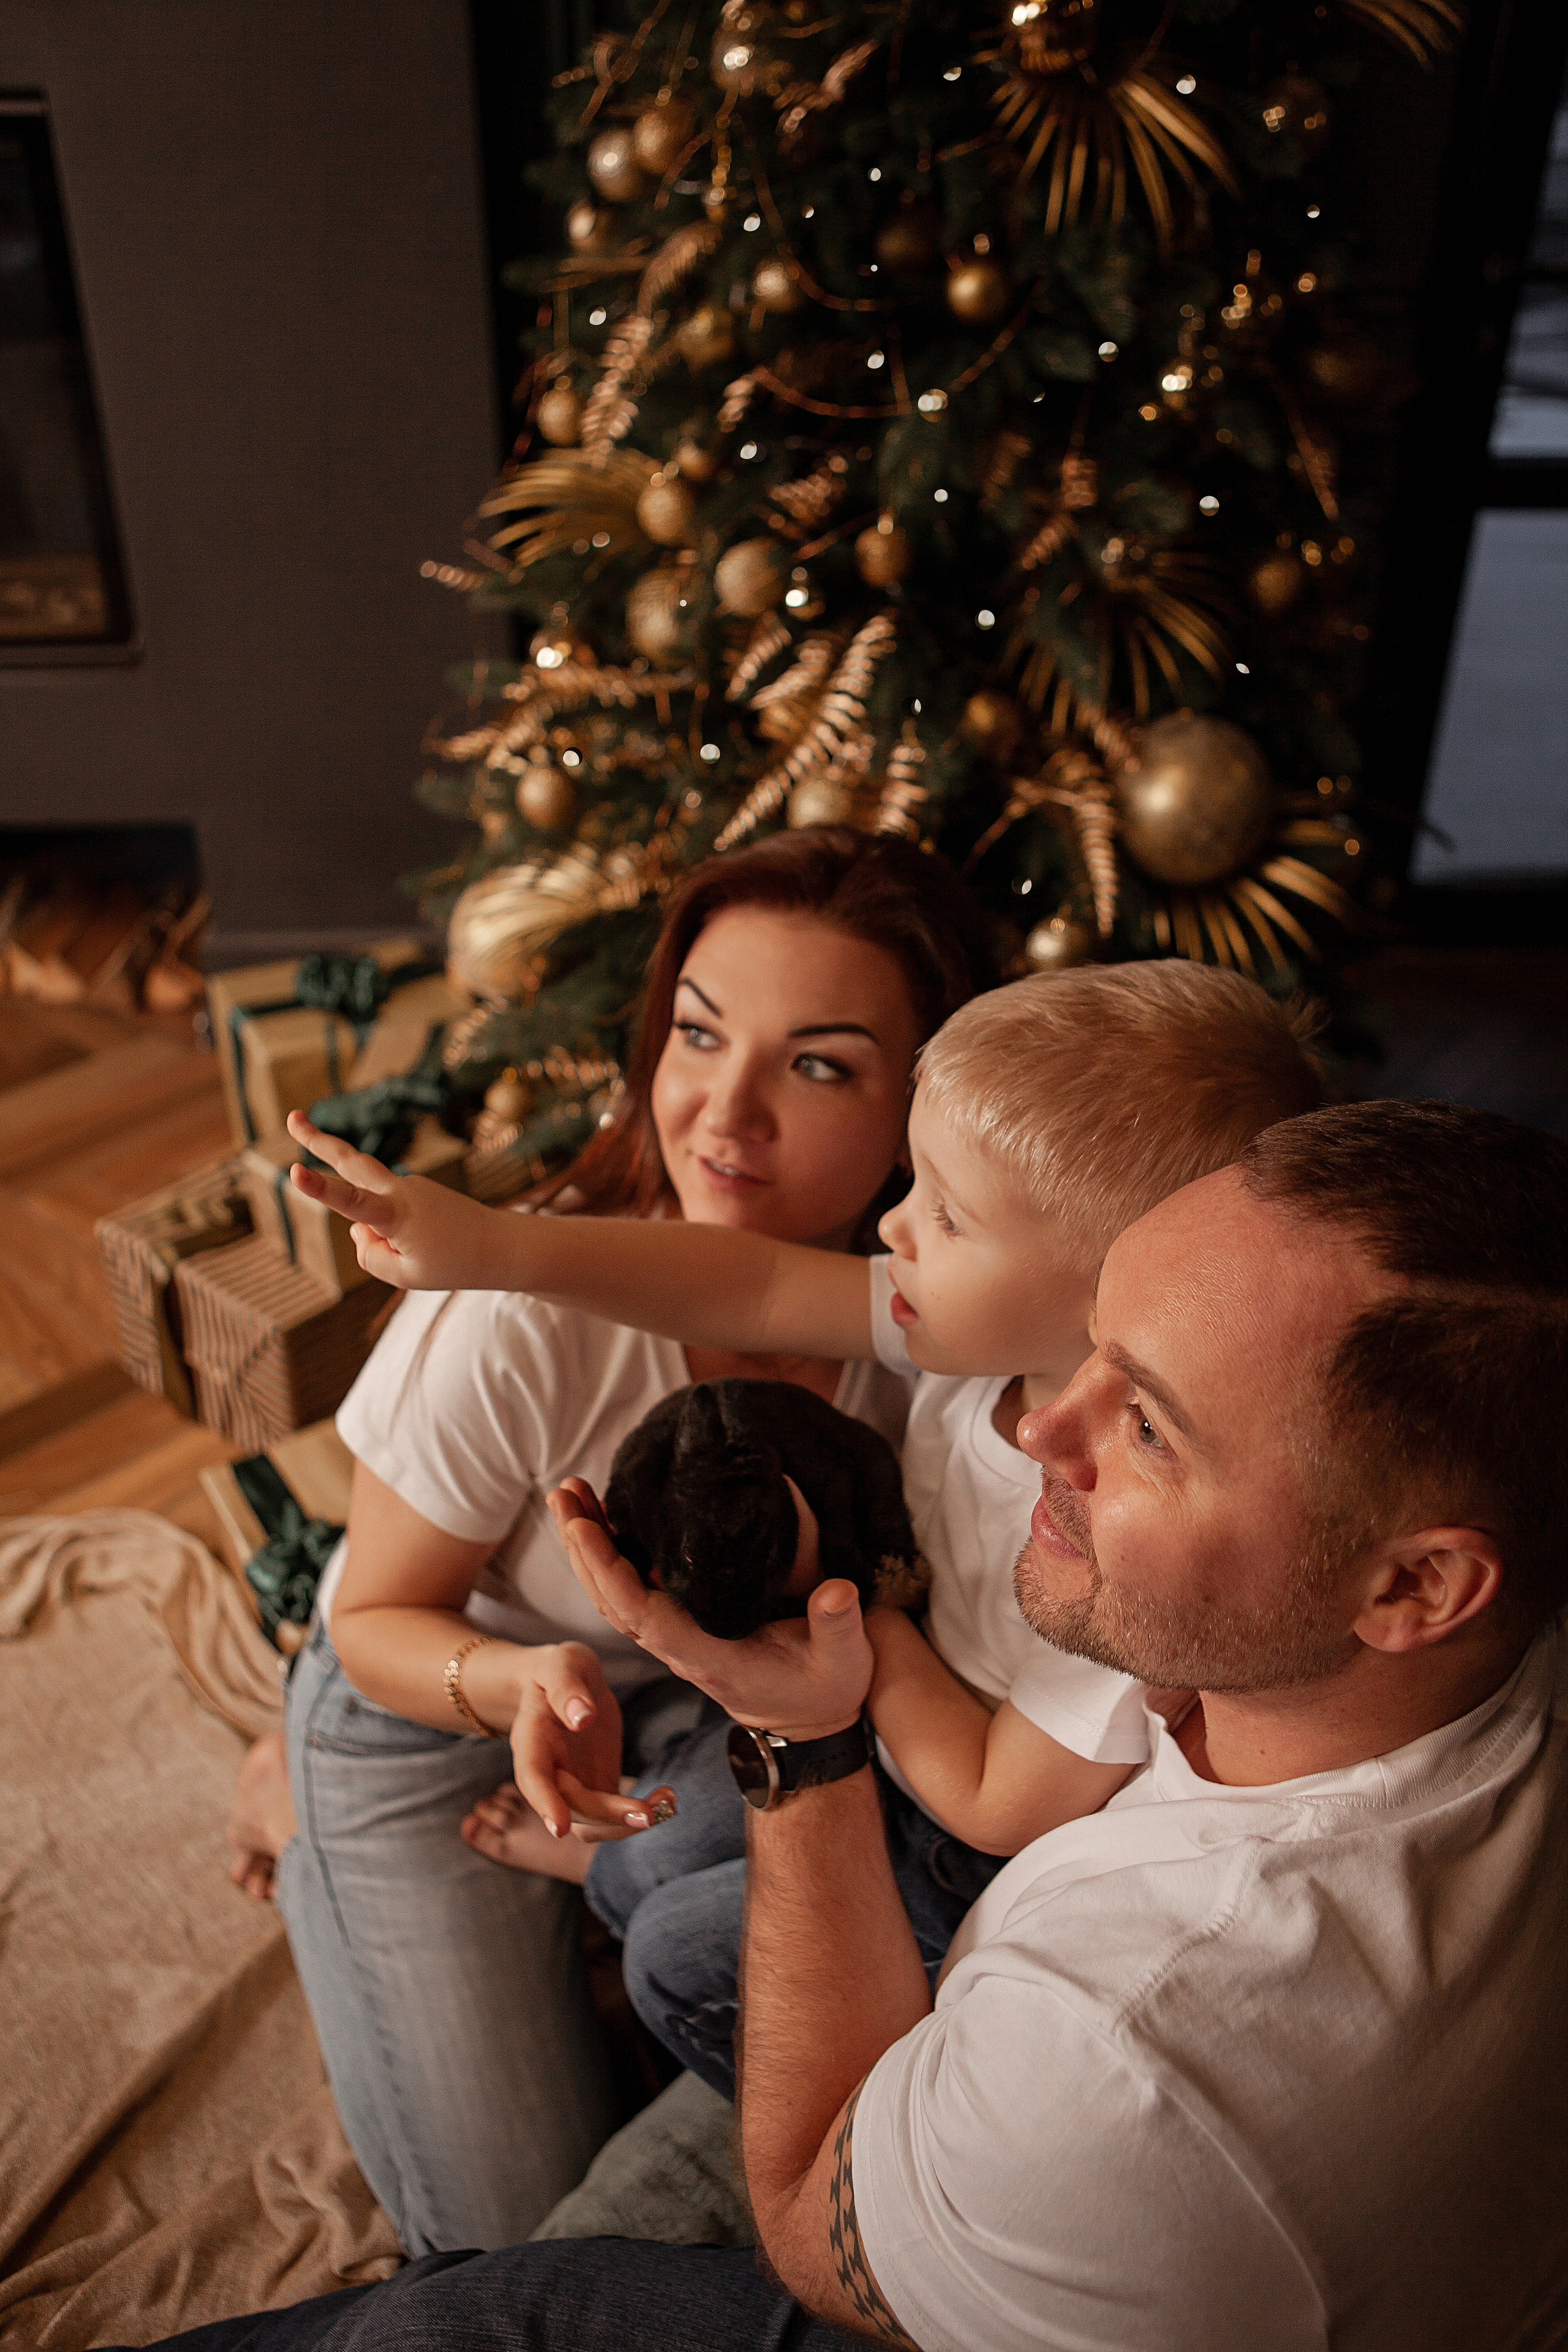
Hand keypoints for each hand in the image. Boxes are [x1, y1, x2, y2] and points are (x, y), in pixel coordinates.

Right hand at [284, 1111, 505, 1288]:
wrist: (501, 1246)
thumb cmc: (453, 1264)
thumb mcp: (403, 1274)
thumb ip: (368, 1253)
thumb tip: (357, 1228)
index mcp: (397, 1215)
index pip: (349, 1201)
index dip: (318, 1188)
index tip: (293, 1169)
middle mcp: (401, 1192)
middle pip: (352, 1162)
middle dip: (319, 1140)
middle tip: (291, 1116)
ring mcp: (409, 1186)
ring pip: (372, 1210)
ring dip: (382, 1234)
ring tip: (426, 1251)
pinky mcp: (416, 1189)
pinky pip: (388, 1215)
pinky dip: (396, 1234)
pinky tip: (428, 1243)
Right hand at [504, 1640, 664, 1841]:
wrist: (567, 1682)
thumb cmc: (560, 1669)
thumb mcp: (561, 1664)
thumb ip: (567, 1688)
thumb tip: (582, 1718)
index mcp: (532, 1741)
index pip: (533, 1777)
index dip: (544, 1803)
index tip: (559, 1829)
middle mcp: (550, 1772)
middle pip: (573, 1806)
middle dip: (608, 1815)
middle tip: (648, 1814)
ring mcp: (574, 1784)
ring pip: (593, 1823)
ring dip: (626, 1823)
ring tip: (666, 1803)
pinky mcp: (598, 1787)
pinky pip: (615, 1815)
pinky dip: (640, 1813)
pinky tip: (667, 1797)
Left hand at [550, 1478, 872, 1742]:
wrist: (812, 1725)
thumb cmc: (826, 1690)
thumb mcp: (843, 1662)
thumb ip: (839, 1625)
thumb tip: (837, 1590)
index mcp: (708, 1655)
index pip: (642, 1613)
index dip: (608, 1571)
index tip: (585, 1528)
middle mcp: (680, 1647)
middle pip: (611, 1599)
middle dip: (582, 1546)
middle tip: (564, 1492)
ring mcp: (676, 1639)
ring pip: (614, 1595)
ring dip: (588, 1547)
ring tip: (571, 1495)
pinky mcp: (682, 1627)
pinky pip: (632, 1592)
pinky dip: (610, 1557)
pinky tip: (603, 1521)